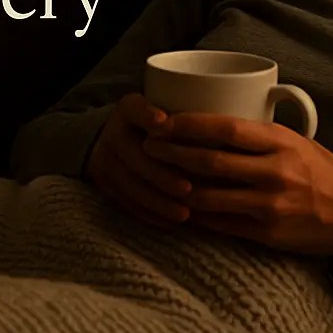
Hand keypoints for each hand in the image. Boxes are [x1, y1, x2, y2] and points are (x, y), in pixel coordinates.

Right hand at [82, 93, 193, 228]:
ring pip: (130, 185)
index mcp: (128, 109)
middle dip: (162, 175)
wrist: (118, 140)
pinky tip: (170, 223)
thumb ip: (188, 119)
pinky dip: (149, 214)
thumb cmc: (160, 127)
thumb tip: (230, 126)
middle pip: (134, 156)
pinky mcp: (102, 184)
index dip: (147, 115)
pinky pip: (125, 203)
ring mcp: (102, 159)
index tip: (165, 123)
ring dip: (158, 202)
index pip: (135, 109)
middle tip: (188, 190)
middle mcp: (111, 132)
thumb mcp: (168, 112)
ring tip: (184, 214)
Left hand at [141, 113, 332, 264]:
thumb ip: (261, 134)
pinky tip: (175, 205)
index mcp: (282, 143)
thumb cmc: (323, 173)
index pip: (225, 128)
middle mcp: (275, 173)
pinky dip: (193, 214)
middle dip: (172, 153)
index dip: (189, 124)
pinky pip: (218, 224)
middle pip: (209, 161)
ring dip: (175, 186)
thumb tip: (213, 121)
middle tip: (148, 146)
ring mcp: (269, 206)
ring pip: (207, 196)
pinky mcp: (265, 233)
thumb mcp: (299, 142)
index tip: (164, 121)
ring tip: (154, 176)